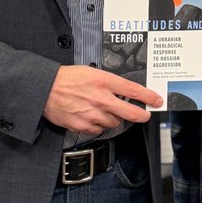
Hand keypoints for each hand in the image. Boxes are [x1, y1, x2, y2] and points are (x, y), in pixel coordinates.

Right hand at [43, 65, 161, 133]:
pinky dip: (99, 125)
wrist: (45, 89)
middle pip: (130, 112)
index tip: (156, 100)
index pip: (132, 90)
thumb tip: (122, 91)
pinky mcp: (83, 125)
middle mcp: (100, 98)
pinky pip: (99, 129)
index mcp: (103, 81)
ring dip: (114, 118)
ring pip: (115, 122)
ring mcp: (92, 113)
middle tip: (145, 115)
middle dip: (142, 115)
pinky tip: (93, 117)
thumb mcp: (90, 72)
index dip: (148, 97)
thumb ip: (108, 82)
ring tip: (105, 110)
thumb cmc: (66, 79)